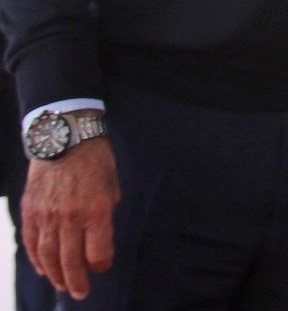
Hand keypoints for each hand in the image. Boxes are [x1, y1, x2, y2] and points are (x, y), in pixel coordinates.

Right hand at [23, 137, 118, 298]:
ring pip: (48, 255)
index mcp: (95, 210)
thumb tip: (99, 239)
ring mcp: (47, 215)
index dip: (101, 264)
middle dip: (77, 280)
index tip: (102, 267)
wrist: (64, 138)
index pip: (97, 251)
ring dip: (56, 275)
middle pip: (71, 260)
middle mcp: (70, 217)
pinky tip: (44, 269)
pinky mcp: (30, 211)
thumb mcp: (112, 186)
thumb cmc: (95, 160)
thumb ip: (104, 215)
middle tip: (80, 293)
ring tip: (63, 286)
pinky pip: (32, 242)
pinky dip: (36, 259)